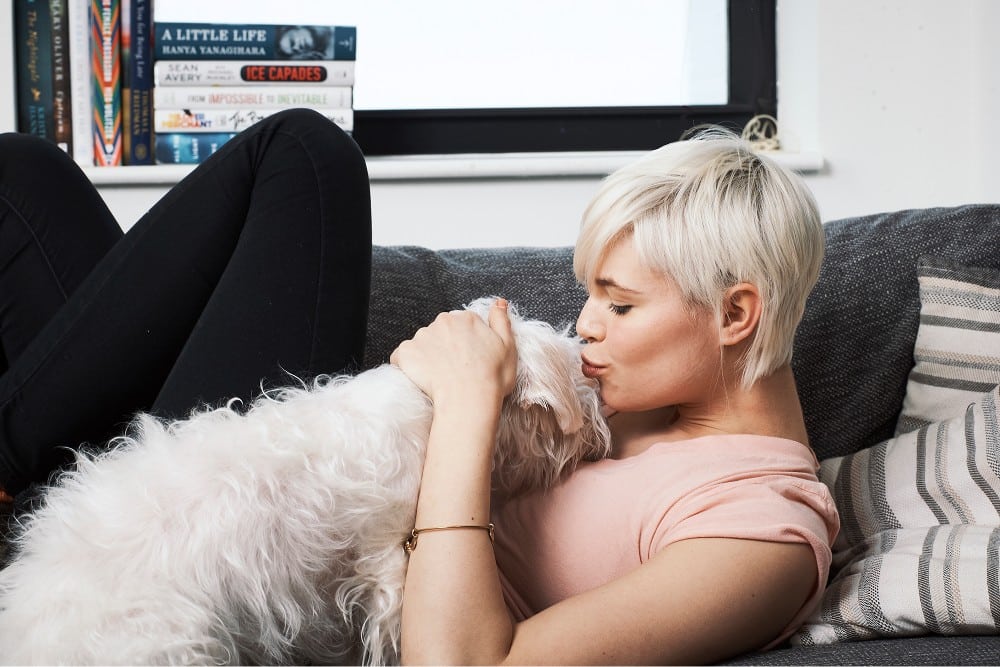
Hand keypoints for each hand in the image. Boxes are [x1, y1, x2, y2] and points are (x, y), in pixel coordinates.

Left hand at [390, 299, 517, 406]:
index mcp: (467, 318)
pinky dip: (408, 367)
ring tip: (439, 377)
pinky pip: (402, 357)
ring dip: (427, 356)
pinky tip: (421, 380)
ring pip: (422, 344)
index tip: (468, 358)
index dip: (465, 343)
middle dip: (444, 347)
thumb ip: (500, 321)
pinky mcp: (406, 352)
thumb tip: (499, 302)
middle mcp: (443, 321)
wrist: (468, 400)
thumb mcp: (508, 347)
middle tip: (454, 369)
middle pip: (440, 332)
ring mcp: (422, 336)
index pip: (461, 325)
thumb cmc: (491, 378)